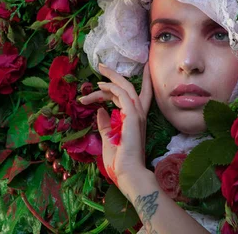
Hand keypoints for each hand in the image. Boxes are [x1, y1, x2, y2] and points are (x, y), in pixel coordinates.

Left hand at [79, 63, 152, 185]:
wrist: (128, 172)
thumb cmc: (119, 160)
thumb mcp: (109, 138)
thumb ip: (105, 124)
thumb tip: (100, 111)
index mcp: (135, 119)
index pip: (136, 95)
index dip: (133, 81)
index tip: (124, 71)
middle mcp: (139, 114)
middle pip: (130, 86)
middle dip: (116, 74)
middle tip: (102, 65)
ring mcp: (137, 114)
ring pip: (125, 87)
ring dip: (111, 78)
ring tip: (99, 71)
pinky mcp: (133, 116)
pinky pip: (123, 95)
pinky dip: (112, 87)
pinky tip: (99, 86)